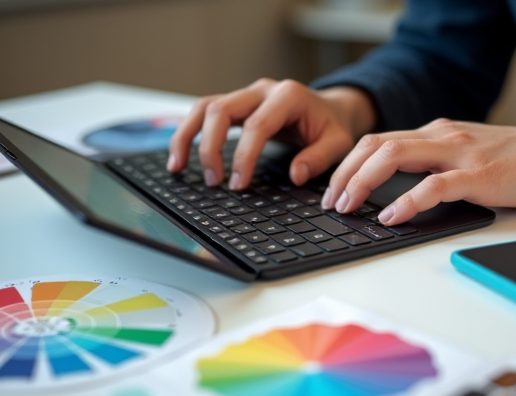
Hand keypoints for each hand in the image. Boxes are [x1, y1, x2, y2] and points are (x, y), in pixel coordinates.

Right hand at [168, 79, 375, 188]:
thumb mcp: (338, 143)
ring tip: (177, 167)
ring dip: (187, 136)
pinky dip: (188, 132)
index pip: (256, 125)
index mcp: (288, 96)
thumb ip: (319, 158)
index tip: (238, 184)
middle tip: (215, 182)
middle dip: (211, 147)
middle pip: (221, 110)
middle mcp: (262, 90)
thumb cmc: (332, 127)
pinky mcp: (236, 104)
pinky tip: (179, 157)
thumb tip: (296, 175)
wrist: (330, 110)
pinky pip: (204, 113)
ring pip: (205, 107)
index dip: (243, 156)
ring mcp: (246, 94)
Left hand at [321, 119, 515, 224]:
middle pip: (376, 145)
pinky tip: (390, 217)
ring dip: (362, 182)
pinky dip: (406, 202)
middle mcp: (443, 137)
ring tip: (347, 207)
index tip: (333, 188)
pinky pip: (433, 186)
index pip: (379, 141)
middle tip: (329, 201)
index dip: (348, 163)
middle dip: (344, 173)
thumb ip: (438, 166)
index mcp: (438, 133)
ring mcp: (460, 154)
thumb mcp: (470, 156)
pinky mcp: (480, 175)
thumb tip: (400, 193)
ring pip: (395, 156)